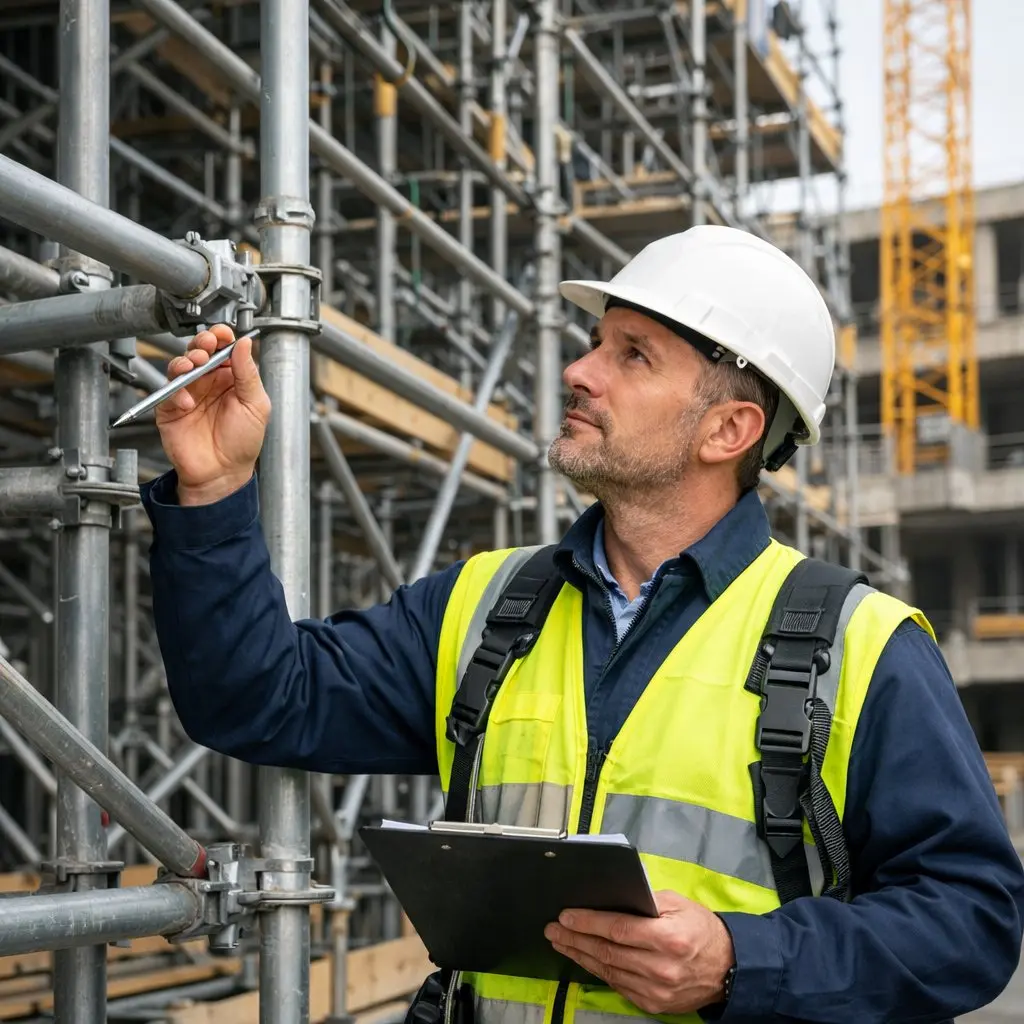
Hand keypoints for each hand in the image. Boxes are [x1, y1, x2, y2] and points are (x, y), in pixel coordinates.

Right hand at [154, 324, 270, 505]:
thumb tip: (245, 343)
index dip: (221, 337)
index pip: (224, 349)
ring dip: (185, 361)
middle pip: (199, 351)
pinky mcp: (170, 408)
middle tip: (205, 346)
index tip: (222, 334)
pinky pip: (167, 392)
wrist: (223, 474)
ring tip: (193, 366)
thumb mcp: (256, 405)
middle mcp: (209, 382)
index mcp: (231, 378)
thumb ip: (248, 374)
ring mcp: (188, 393)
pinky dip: (176, 392)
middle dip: (200, 344)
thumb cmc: (242, 443)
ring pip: (179, 365)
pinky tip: (188, 402)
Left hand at [544, 891, 734, 1015]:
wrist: (729, 969)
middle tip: (553, 929)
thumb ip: (646, 900)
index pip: (618, 929)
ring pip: (608, 971)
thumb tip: (612, 897)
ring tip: (561, 942)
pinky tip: (584, 959)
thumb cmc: (702, 929)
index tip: (566, 915)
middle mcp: (661, 968)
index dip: (588, 922)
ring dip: (580, 955)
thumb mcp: (679, 904)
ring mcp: (656, 991)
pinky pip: (618, 985)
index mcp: (668, 938)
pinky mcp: (653, 1004)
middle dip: (575, 938)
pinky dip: (598, 971)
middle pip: (607, 952)